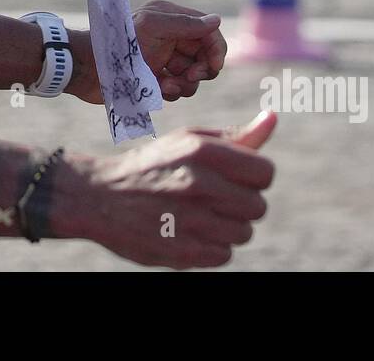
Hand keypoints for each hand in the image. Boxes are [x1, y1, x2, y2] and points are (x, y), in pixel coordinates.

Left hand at [65, 0, 227, 104]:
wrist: (90, 68)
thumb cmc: (120, 43)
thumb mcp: (154, 27)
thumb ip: (186, 24)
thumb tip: (217, 20)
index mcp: (172, 20)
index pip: (208, 33)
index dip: (216, 49)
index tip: (213, 66)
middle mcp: (172, 38)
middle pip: (205, 57)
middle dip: (201, 70)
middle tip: (188, 77)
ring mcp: (165, 60)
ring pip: (193, 77)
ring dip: (185, 85)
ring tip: (166, 85)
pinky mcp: (157, 80)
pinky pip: (179, 90)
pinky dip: (172, 92)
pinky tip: (158, 89)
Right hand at [70, 111, 276, 268]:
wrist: (100, 197)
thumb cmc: (154, 165)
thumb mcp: (190, 140)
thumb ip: (237, 136)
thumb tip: (273, 118)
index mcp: (203, 151)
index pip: (265, 173)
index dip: (253, 177)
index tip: (234, 178)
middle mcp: (199, 184)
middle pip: (258, 206)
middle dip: (240, 203)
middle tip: (212, 198)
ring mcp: (191, 220)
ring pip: (243, 233)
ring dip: (226, 227)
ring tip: (198, 215)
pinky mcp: (183, 252)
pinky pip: (224, 255)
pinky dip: (211, 247)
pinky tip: (189, 232)